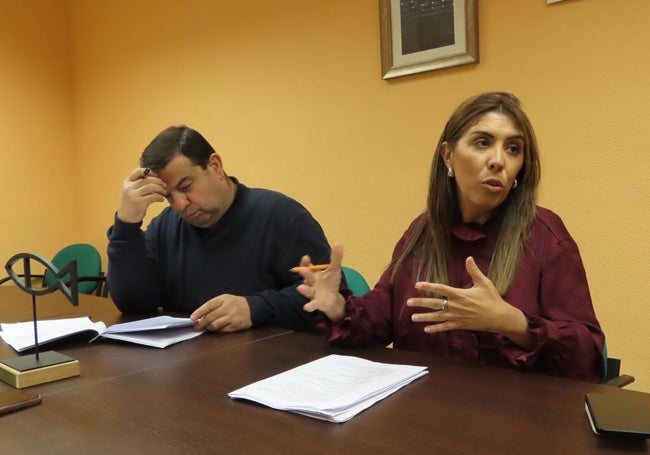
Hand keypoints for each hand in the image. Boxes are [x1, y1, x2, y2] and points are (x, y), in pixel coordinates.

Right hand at [116, 168, 167, 222]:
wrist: (126, 218)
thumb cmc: (131, 203)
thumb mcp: (130, 191)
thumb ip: (138, 184)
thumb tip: (155, 177)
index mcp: (126, 182)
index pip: (138, 171)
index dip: (149, 172)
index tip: (156, 176)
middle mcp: (129, 187)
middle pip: (147, 179)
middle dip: (158, 181)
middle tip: (164, 185)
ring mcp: (133, 195)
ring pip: (151, 187)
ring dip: (160, 189)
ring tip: (164, 192)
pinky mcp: (139, 203)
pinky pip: (153, 196)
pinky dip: (159, 197)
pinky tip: (161, 199)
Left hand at [190, 294, 251, 332]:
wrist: (253, 308)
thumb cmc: (236, 304)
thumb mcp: (225, 299)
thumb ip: (214, 306)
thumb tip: (201, 316)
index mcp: (224, 299)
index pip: (209, 305)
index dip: (199, 312)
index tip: (192, 318)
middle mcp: (228, 308)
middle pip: (210, 317)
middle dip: (201, 323)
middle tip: (197, 326)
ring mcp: (232, 317)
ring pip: (215, 325)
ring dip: (208, 328)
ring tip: (207, 328)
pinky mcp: (235, 326)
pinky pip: (222, 330)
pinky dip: (217, 331)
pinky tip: (216, 329)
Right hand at [296, 243, 346, 322]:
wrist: (332, 299)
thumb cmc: (330, 282)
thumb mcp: (334, 269)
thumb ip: (336, 258)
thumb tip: (338, 242)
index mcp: (314, 274)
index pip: (307, 266)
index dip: (305, 263)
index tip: (306, 258)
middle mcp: (311, 283)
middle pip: (307, 277)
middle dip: (305, 273)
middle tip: (302, 269)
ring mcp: (312, 293)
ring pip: (307, 291)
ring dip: (303, 290)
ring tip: (300, 288)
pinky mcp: (316, 303)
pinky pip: (312, 304)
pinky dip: (310, 306)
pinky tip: (307, 307)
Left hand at [406, 256, 534, 348]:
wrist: (500, 317)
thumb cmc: (492, 298)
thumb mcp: (484, 282)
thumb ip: (474, 270)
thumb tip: (469, 257)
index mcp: (460, 294)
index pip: (440, 289)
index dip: (428, 286)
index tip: (417, 285)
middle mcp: (456, 306)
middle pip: (435, 304)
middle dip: (421, 303)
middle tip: (408, 302)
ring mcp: (457, 317)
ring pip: (437, 317)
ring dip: (424, 317)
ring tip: (413, 317)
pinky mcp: (460, 325)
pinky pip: (445, 327)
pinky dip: (436, 329)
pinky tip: (426, 329)